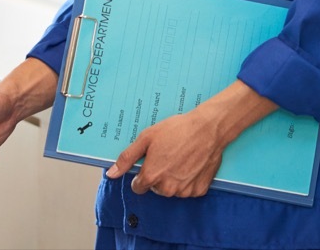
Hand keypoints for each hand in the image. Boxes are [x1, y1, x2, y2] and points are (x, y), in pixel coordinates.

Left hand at [104, 110, 224, 198]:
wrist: (207, 129)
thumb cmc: (176, 130)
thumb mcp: (146, 138)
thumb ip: (127, 158)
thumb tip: (111, 173)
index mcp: (151, 176)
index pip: (138, 187)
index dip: (142, 174)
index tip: (151, 162)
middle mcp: (166, 188)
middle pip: (156, 188)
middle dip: (158, 175)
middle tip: (168, 155)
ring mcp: (184, 191)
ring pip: (172, 190)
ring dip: (173, 178)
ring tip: (181, 157)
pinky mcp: (198, 190)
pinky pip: (188, 190)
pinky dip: (189, 180)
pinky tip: (191, 164)